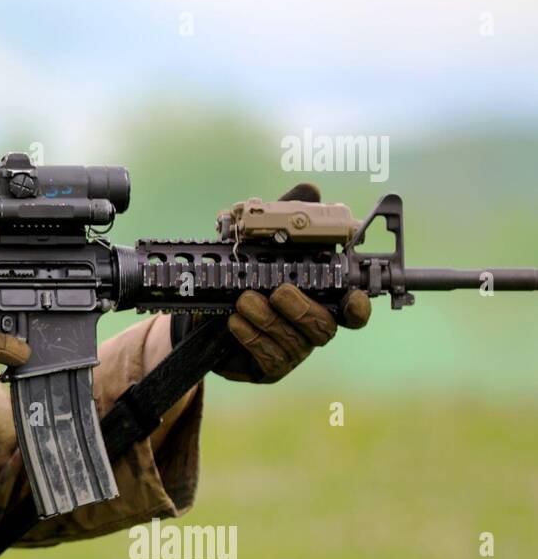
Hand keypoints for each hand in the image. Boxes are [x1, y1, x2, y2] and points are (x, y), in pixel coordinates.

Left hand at [216, 182, 371, 383]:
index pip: (352, 309)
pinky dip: (251, 336)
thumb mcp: (259, 241)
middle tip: (279, 291)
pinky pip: (267, 357)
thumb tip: (310, 190)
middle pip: (324, 327)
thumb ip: (286, 217)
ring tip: (244, 300)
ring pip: (292, 342)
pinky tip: (234, 321)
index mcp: (319, 298)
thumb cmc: (241, 274)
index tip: (356, 298)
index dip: (359, 307)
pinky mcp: (266, 368)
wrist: (200, 310)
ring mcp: (291, 351)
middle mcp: (310, 327)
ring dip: (268, 320)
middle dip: (302, 309)